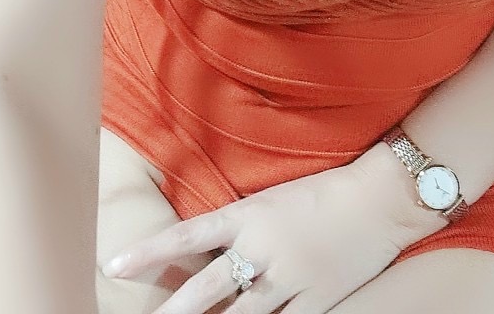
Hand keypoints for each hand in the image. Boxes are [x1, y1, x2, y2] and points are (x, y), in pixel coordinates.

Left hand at [102, 142, 445, 313]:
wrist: (379, 198)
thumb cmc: (324, 191)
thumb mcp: (271, 200)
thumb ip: (238, 226)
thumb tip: (201, 249)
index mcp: (248, 216)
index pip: (186, 235)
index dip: (148, 252)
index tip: (114, 265)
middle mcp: (261, 249)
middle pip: (205, 287)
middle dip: (173, 310)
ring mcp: (289, 278)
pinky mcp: (316, 299)